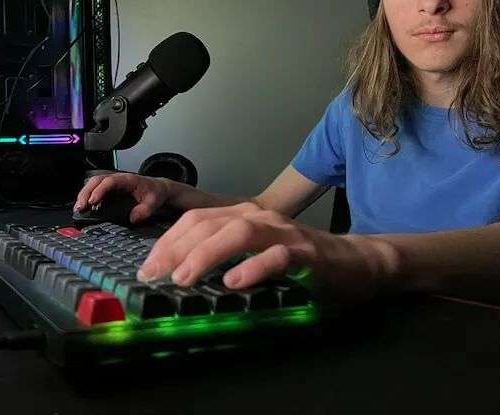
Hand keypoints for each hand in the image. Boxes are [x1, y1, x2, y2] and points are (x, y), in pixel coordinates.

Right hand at [74, 172, 171, 224]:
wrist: (158, 188)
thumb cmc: (154, 192)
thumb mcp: (153, 201)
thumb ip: (144, 210)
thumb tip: (133, 218)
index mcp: (127, 179)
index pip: (110, 181)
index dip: (100, 190)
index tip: (93, 201)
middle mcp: (117, 179)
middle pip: (96, 180)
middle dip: (86, 192)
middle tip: (81, 206)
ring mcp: (112, 183)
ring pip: (93, 184)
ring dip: (84, 194)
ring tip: (78, 207)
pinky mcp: (109, 189)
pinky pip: (95, 189)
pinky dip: (87, 197)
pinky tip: (83, 206)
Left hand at [137, 203, 393, 301]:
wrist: (354, 262)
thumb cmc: (299, 263)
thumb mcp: (255, 255)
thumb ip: (224, 258)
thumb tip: (179, 277)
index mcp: (242, 216)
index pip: (195, 220)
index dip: (167, 242)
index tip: (146, 269)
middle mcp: (259, 217)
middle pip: (208, 224)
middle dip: (175, 249)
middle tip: (153, 276)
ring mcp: (282, 232)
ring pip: (237, 233)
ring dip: (205, 255)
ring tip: (183, 278)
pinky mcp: (305, 252)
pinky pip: (276, 256)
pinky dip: (253, 268)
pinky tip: (233, 282)